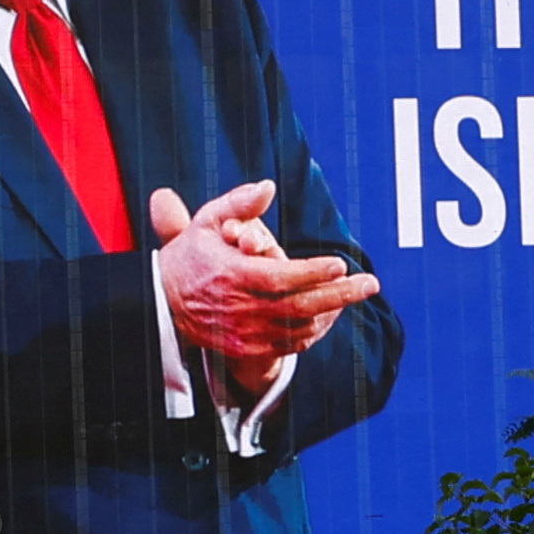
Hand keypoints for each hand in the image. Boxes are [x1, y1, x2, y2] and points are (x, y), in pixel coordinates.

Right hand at [153, 184, 380, 384]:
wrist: (163, 303)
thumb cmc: (191, 255)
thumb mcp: (207, 221)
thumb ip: (239, 202)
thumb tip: (268, 185)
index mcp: (232, 276)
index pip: (280, 277)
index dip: (312, 273)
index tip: (340, 263)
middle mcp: (240, 309)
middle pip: (298, 306)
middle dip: (339, 295)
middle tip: (371, 283)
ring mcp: (244, 333)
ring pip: (298, 328)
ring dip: (331, 313)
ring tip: (356, 294)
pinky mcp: (247, 348)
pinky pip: (288, 345)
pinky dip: (313, 331)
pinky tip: (330, 314)